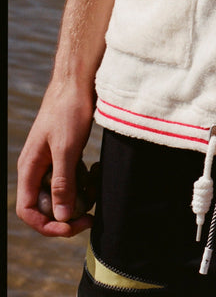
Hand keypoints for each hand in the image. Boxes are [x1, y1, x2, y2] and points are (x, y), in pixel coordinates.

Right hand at [16, 78, 95, 236]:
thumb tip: (62, 216)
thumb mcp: (66, 148)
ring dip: (79, 196)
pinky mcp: (66, 154)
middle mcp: (37, 168)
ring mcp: (52, 161)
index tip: (71, 227)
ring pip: (61, 192)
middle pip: (46, 205)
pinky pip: (72, 178)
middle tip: (91, 216)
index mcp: (29, 168)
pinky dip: (84, 180)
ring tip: (96, 186)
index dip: (46, 225)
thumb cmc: (68, 110)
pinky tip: (95, 171)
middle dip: (67, 213)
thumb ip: (62, 183)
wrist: (78, 81)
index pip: (28, 210)